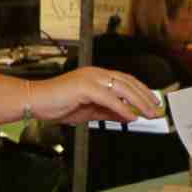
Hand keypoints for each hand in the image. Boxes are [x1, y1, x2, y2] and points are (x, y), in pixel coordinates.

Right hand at [27, 67, 159, 124]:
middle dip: (145, 97)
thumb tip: (126, 116)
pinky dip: (122, 108)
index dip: (142, 91)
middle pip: (128, 83)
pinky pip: (109, 99)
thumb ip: (107, 111)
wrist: (35, 101)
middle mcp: (96, 74)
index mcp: (97, 76)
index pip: (126, 81)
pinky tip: (130, 117)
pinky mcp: (85, 87)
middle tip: (156, 110)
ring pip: (122, 89)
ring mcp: (91, 79)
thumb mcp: (88, 111)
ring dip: (138, 102)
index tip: (153, 102)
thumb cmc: (56, 104)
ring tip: (148, 114)